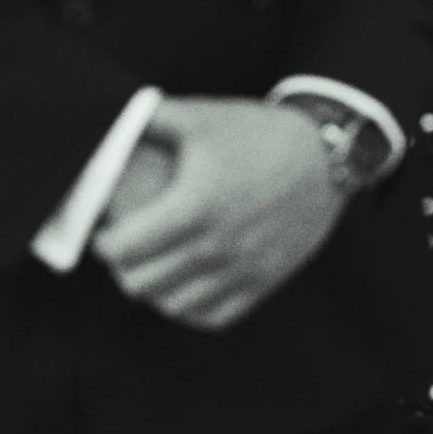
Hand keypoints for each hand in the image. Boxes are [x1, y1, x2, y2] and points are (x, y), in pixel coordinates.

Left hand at [91, 97, 340, 331]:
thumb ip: (150, 118)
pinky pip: (213, 316)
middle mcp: (217, 246)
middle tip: (124, 251)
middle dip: (122, 269)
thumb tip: (107, 121)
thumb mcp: (202, 117)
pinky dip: (190, 308)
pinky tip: (184, 288)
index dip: (103, 243)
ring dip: (154, 292)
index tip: (104, 231)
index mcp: (195, 206)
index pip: (124, 248)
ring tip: (151, 270)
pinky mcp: (264, 282)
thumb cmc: (260, 134)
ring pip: (174, 306)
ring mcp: (243, 270)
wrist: (329, 156)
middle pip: (141, 284)